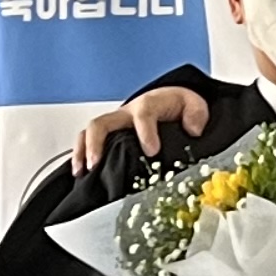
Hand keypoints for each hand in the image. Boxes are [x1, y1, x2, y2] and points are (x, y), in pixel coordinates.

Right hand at [72, 81, 212, 172]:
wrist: (169, 101)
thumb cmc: (178, 106)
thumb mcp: (194, 105)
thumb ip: (196, 114)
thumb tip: (193, 130)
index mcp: (149, 105)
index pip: (144, 114)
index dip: (146, 132)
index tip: (152, 150)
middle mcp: (126, 113)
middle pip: (102, 122)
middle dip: (97, 143)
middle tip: (98, 163)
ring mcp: (114, 124)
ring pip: (89, 132)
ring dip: (83, 151)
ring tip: (83, 171)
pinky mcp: (109, 134)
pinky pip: (87, 141)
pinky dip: (80, 156)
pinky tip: (79, 174)